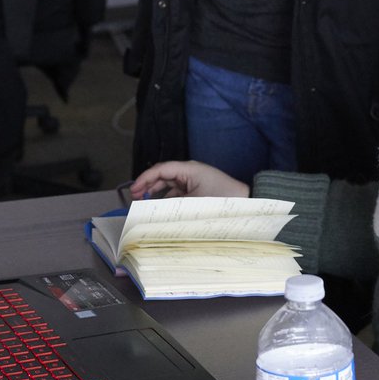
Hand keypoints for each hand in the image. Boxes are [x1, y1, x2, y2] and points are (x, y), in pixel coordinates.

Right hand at [130, 161, 249, 199]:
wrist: (245, 203)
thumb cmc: (221, 199)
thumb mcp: (193, 203)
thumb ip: (171, 205)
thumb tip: (153, 211)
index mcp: (188, 169)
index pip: (161, 169)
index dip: (145, 178)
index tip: (134, 189)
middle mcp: (190, 171)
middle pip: (163, 175)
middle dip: (148, 184)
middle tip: (134, 196)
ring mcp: (193, 180)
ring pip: (169, 184)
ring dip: (156, 191)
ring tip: (143, 202)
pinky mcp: (197, 188)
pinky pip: (177, 191)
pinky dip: (167, 198)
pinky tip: (160, 207)